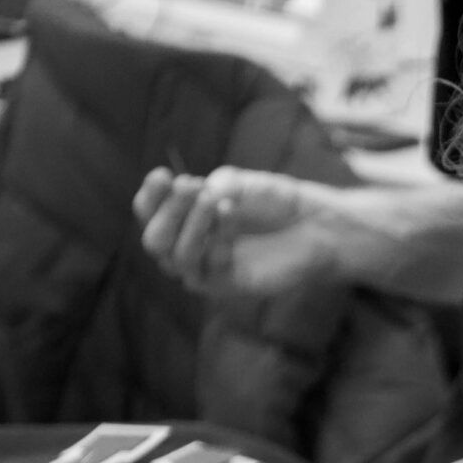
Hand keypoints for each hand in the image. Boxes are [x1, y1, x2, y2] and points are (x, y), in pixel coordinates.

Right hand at [134, 166, 339, 296]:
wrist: (313, 224)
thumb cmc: (272, 201)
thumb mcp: (238, 184)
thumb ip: (214, 187)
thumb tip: (196, 193)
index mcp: (182, 220)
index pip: (148, 214)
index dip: (149, 196)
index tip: (163, 175)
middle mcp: (189, 248)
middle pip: (155, 241)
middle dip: (169, 212)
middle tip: (191, 186)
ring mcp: (208, 271)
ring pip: (177, 259)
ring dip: (192, 225)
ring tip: (214, 200)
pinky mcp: (230, 287)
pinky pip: (210, 270)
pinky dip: (218, 239)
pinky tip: (230, 212)